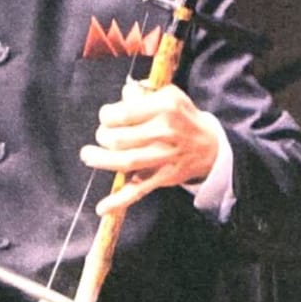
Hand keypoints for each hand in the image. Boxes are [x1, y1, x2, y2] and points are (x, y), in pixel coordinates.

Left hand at [81, 80, 222, 213]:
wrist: (212, 146)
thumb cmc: (182, 117)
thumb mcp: (168, 95)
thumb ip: (142, 94)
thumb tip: (123, 96)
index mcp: (165, 108)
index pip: (122, 114)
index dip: (106, 116)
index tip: (106, 118)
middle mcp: (165, 132)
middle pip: (119, 139)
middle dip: (103, 137)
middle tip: (103, 136)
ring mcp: (164, 157)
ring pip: (125, 162)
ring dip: (100, 160)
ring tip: (88, 156)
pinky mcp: (163, 177)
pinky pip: (138, 190)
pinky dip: (119, 200)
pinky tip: (102, 207)